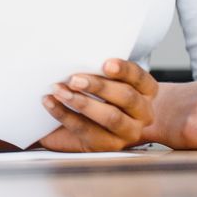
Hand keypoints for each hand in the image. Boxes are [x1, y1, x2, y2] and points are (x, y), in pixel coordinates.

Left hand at [35, 58, 157, 151]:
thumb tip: (70, 50)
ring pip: (111, 117)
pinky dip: (66, 115)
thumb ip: (95, 69)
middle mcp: (142, 112)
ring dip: (82, 103)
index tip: (106, 64)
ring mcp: (128, 132)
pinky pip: (88, 131)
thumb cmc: (100, 97)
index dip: (124, 70)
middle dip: (99, 86)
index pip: (140, 77)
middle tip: (74, 79)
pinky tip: (50, 103)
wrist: (96, 128)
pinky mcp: (108, 146)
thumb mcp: (103, 80)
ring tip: (59, 91)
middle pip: (127, 97)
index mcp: (146, 91)